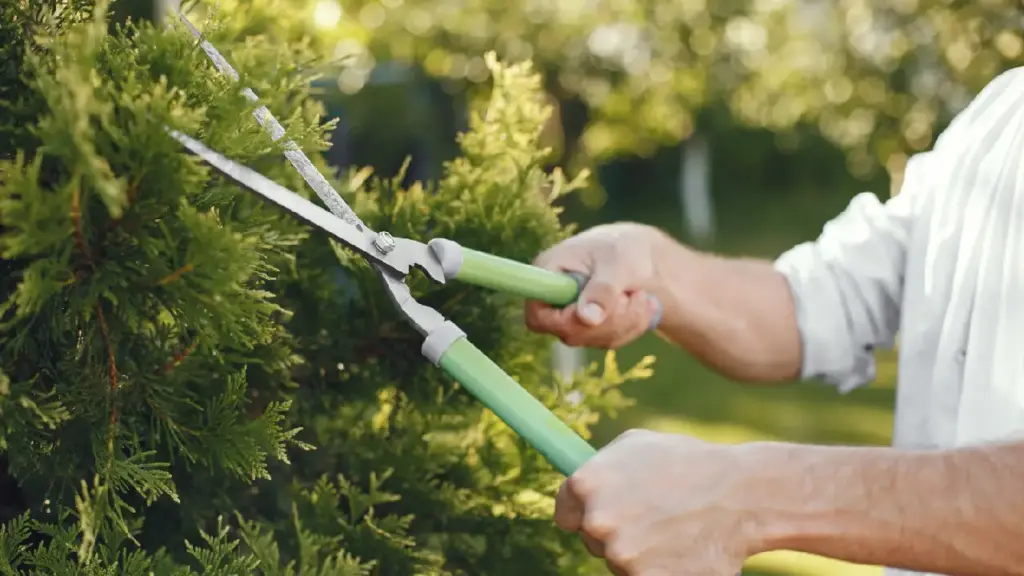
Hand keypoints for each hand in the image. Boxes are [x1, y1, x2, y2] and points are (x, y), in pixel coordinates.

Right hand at [526, 223, 665, 348]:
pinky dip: (632, 326)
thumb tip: (588, 319)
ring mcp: (570, 316)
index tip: (596, 311)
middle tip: (634, 295)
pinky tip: (643, 305)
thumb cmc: (623, 248)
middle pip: (569, 332)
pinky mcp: (589, 328)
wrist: (639, 254)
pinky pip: (610, 341)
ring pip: (594, 338)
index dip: (564, 321)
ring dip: (626, 321)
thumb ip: (603, 289)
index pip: (537, 314)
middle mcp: (553, 298)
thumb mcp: (618, 262)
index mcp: (548, 272)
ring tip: (641, 295)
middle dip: (609, 319)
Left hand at [555, 430, 768, 574]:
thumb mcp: (636, 445)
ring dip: (639, 552)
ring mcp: (621, 556)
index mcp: (586, 485)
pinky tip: (680, 551)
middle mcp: (598, 522)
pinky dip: (659, 569)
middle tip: (652, 517)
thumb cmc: (689, 463)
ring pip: (619, 561)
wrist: (740, 496)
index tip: (603, 514)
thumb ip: (601, 466)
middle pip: (593, 540)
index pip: (565, 515)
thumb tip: (580, 485)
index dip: (583, 514)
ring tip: (672, 530)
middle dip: (616, 531)